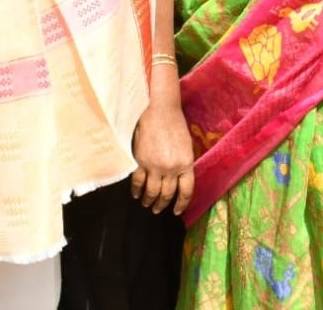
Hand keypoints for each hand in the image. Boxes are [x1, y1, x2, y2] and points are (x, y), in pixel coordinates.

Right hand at [131, 100, 195, 214]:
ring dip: (149, 200)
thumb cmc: (175, 125)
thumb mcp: (186, 146)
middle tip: (157, 209)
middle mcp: (172, 168)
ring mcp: (155, 166)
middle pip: (167, 194)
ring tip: (147, 204)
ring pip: (152, 191)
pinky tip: (136, 194)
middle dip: (162, 204)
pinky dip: (136, 190)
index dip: (181, 203)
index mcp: (186, 164)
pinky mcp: (141, 161)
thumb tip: (178, 179)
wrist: (161, 111)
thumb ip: (183, 163)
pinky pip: (138, 181)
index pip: (186, 191)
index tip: (176, 211)